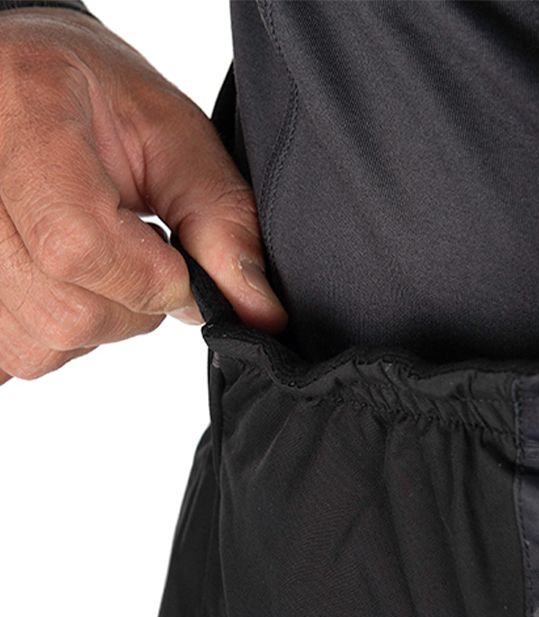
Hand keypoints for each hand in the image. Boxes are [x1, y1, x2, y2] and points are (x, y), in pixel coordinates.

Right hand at [0, 7, 286, 384]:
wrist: (26, 85)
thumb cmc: (99, 97)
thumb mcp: (176, 139)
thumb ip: (221, 223)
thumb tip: (259, 314)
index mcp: (25, 122)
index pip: (77, 247)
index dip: (150, 279)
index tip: (179, 265)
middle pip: (64, 311)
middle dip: (134, 306)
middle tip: (144, 256)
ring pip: (40, 344)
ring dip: (97, 321)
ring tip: (99, 261)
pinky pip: (10, 354)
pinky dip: (55, 335)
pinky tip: (63, 282)